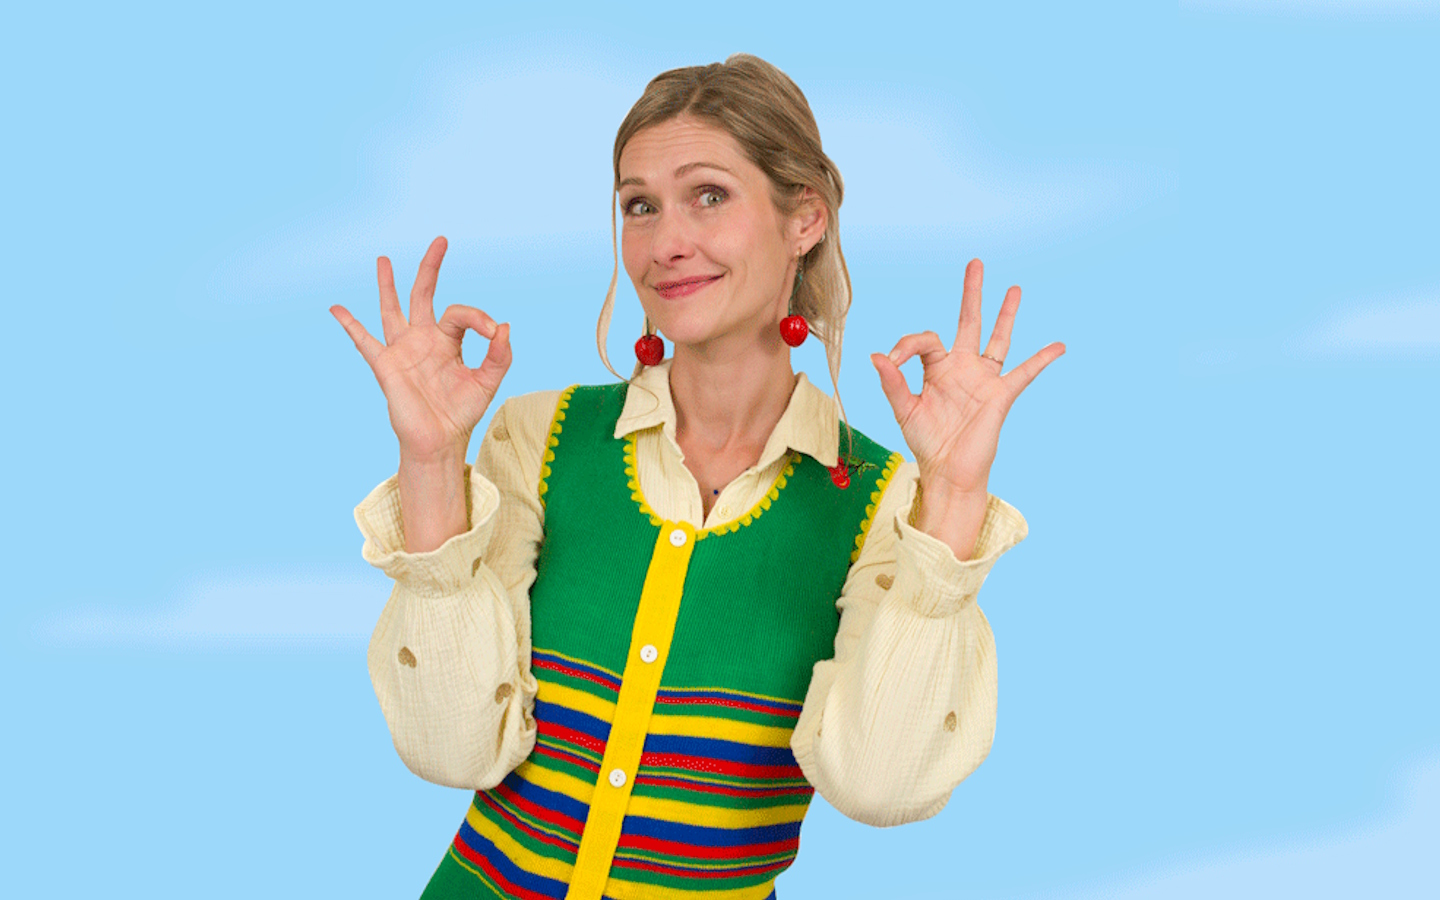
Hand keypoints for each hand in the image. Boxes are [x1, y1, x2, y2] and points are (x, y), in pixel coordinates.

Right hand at [330, 236, 511, 459]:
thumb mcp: (488, 382)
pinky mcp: (386, 366)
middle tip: (441, 240)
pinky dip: (350, 325)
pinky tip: (337, 308)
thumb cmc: (461, 412)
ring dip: (388, 285)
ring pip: (392, 310)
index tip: (494, 333)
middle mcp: (423, 340)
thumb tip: (504, 326)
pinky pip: (364, 342)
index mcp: (448, 341)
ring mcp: (402, 350)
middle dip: (431, 268)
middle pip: (423, 295)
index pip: (460, 313)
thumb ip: (499, 355)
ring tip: (384, 260)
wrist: (440, 442)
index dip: (479, 317)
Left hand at [870, 258, 1063, 501]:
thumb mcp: (904, 410)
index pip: (925, 340)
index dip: (906, 345)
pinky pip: (1024, 373)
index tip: (891, 361)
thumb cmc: (926, 442)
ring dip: (1005, 314)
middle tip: (975, 263)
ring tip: (1013, 288)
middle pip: (967, 322)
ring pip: (998, 339)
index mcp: (935, 369)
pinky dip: (1042, 359)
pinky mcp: (1000, 396)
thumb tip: (877, 356)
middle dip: (971, 293)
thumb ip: (893, 383)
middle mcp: (961, 368)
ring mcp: (983, 379)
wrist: (948, 472)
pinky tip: (1059, 345)